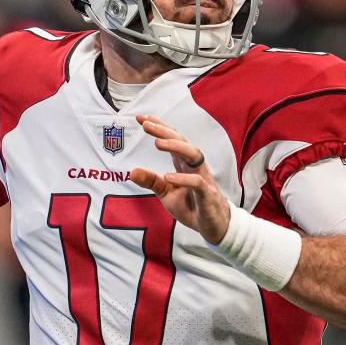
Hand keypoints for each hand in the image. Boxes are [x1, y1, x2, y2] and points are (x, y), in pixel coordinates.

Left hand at [129, 114, 231, 242]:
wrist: (213, 227)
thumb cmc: (192, 206)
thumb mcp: (166, 194)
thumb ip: (151, 181)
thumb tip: (131, 171)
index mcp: (184, 164)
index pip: (172, 140)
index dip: (158, 127)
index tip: (140, 118)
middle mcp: (194, 167)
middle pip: (182, 141)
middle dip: (164, 131)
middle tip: (146, 124)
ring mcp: (202, 179)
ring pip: (194, 154)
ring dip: (176, 147)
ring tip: (157, 144)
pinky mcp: (207, 195)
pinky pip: (197, 182)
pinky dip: (183, 179)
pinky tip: (168, 177)